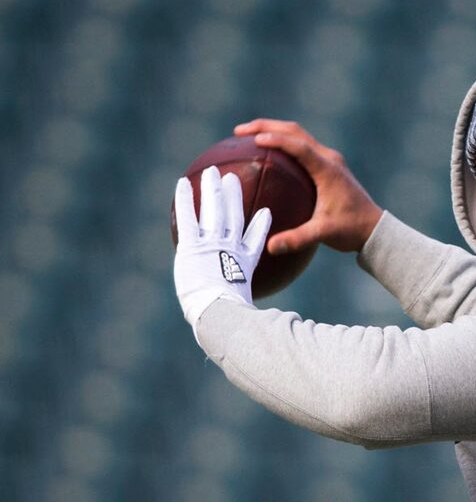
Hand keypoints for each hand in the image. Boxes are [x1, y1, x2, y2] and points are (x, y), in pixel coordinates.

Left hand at [173, 166, 271, 325]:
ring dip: (214, 190)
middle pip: (233, 215)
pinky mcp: (193, 245)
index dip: (260, 225)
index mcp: (243, 262)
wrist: (218, 311)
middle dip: (233, 196)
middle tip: (231, 178)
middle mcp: (229, 248)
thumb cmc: (232, 316)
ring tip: (214, 173)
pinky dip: (188, 199)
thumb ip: (253, 314)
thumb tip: (264, 328)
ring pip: (214, 210)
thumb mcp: (244, 313)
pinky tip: (184, 183)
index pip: (254, 239)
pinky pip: (190, 217)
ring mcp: (211, 244)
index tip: (266, 211)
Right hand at [234, 119, 382, 253]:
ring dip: (274, 131)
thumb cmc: (351, 229)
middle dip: (267, 127)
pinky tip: (266, 154)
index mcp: (328, 169)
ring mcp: (329, 160)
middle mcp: (329, 159)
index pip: (299, 147)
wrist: (374, 228)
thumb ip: (298, 239)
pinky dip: (282, 144)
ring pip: (298, 136)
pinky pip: (301, 147)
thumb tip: (270, 247)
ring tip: (247, 136)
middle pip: (295, 132)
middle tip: (239, 132)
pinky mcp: (327, 166)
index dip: (276, 140)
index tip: (254, 139)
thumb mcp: (324, 233)